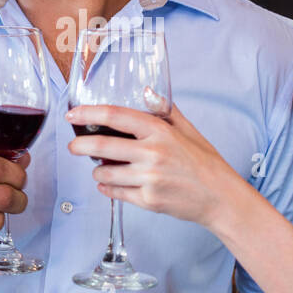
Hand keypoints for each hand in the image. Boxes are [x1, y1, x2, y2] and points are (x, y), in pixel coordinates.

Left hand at [65, 101, 244, 229]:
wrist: (220, 197)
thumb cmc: (205, 162)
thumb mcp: (188, 130)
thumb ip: (165, 111)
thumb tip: (147, 92)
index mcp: (160, 131)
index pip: (116, 116)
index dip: (89, 114)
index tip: (73, 114)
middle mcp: (152, 153)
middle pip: (102, 146)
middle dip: (79, 146)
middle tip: (73, 147)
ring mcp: (149, 179)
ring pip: (105, 173)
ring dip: (97, 171)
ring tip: (101, 168)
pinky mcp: (148, 200)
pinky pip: (116, 193)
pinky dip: (107, 188)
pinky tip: (109, 184)